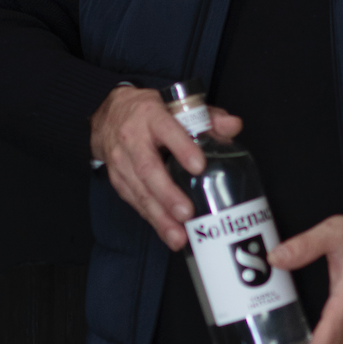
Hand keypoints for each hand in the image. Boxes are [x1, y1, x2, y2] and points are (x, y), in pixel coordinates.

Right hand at [91, 85, 242, 248]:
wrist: (109, 115)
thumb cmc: (150, 113)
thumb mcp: (177, 107)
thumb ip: (208, 117)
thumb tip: (234, 126)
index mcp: (151, 116)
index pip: (167, 130)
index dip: (182, 148)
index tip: (199, 166)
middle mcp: (132, 139)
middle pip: (149, 169)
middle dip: (168, 194)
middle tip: (186, 213)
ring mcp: (122, 161)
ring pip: (140, 191)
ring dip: (160, 216)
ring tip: (178, 236)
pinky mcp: (118, 180)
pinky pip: (135, 202)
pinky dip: (153, 219)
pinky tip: (168, 233)